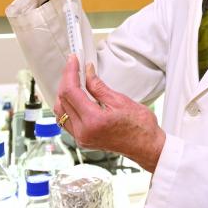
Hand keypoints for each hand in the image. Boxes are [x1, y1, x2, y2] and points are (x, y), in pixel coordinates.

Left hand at [54, 55, 165, 173]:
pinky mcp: (83, 139)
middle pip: (63, 100)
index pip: (71, 92)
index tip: (73, 61)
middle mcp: (83, 132)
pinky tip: (76, 95)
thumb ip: (98, 86)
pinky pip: (67, 120)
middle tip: (74, 66)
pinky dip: (68, 105)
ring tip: (74, 79)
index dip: (70, 73)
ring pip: (61, 111)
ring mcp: (82, 138)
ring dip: (65, 93)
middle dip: (66, 80)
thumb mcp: (120, 100)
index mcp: (93, 121)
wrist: (147, 146)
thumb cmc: (140, 126)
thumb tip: (88, 72)